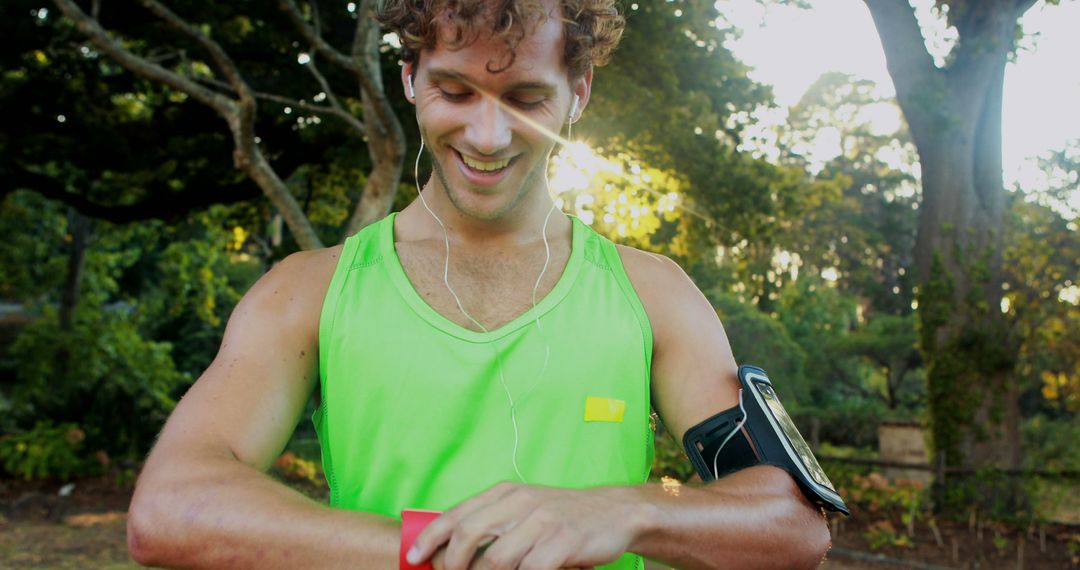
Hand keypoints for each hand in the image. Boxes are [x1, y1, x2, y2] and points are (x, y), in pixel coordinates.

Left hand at [407, 482, 642, 569]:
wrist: (614, 512)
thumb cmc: (562, 517)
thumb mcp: (525, 509)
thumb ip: (493, 521)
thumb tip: (452, 545)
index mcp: (506, 493)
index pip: (458, 514)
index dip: (431, 537)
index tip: (414, 556)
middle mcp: (521, 502)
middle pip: (469, 534)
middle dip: (453, 563)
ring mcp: (542, 522)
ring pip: (497, 560)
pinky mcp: (562, 542)